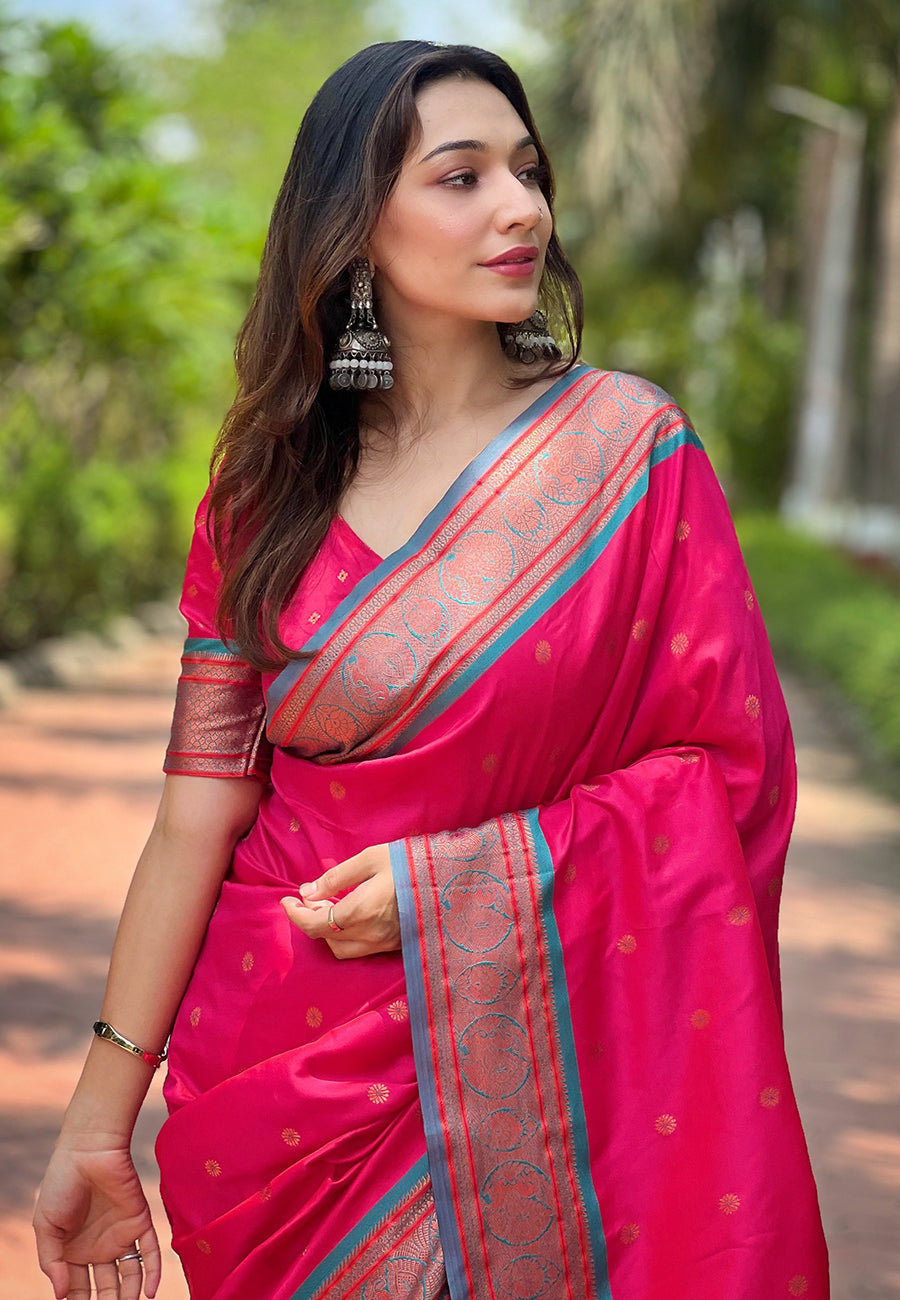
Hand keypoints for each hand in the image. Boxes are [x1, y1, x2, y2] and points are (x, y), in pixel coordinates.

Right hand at [34, 1138, 160, 1299]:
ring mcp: (120, 1235)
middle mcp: (98, 1247)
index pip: (77, 1288)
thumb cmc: (62, 1184)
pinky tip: (150, 1292)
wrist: (87, 1150)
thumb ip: (52, 1261)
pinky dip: (154, 1273)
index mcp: (73, 1251)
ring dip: (129, 1295)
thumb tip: (60, 1295)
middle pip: (105, 1287)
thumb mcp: (45, 1226)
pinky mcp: (140, 1221)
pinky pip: (150, 1252)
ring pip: (129, 1275)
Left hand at [280, 844, 399, 958]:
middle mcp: (370, 934)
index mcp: (360, 911)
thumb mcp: (370, 859)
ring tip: (327, 907)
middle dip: (310, 920)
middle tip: (308, 898)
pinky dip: (346, 936)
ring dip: (327, 932)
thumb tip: (307, 892)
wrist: (452, 879)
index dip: (295, 915)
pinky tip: (349, 916)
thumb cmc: (410, 862)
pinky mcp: (395, 945)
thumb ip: (336, 878)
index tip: (286, 899)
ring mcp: (384, 943)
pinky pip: (361, 949)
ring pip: (343, 949)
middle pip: (326, 939)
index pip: (315, 925)